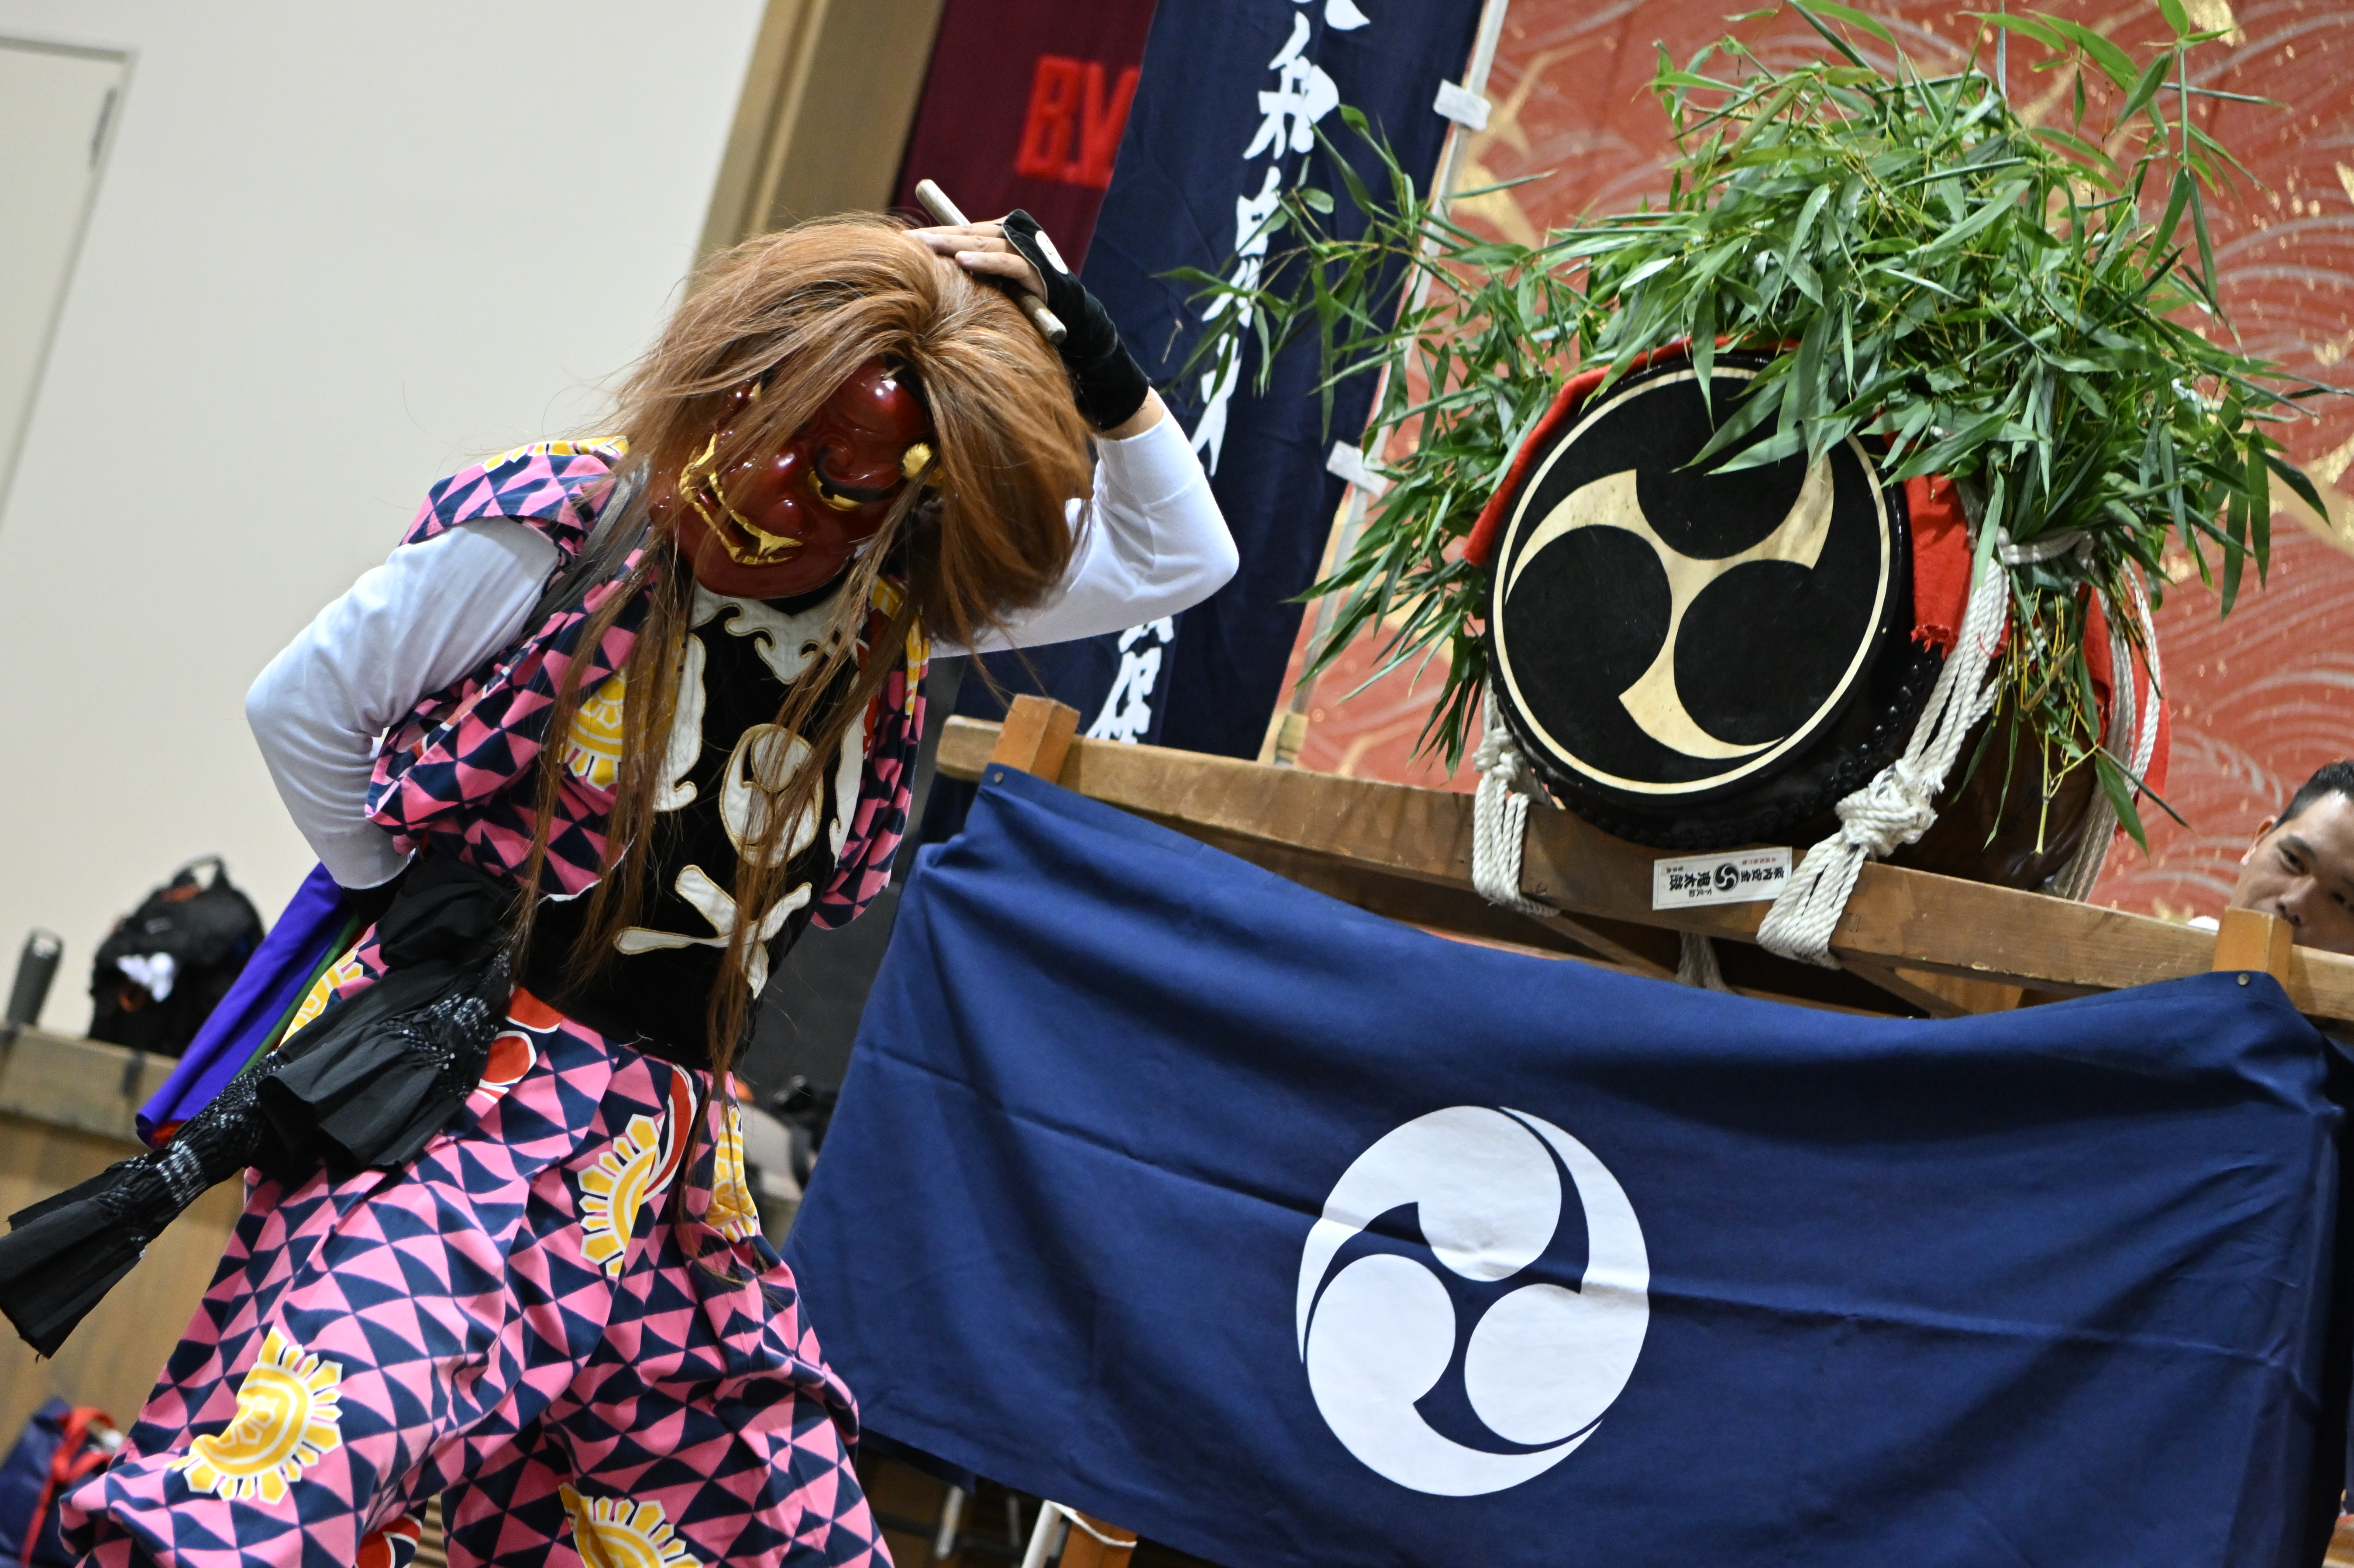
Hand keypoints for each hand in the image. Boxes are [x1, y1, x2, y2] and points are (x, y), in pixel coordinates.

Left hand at [907, 221, 1045, 301]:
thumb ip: (972, 265)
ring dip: (952, 244)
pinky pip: (1006, 264)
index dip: (934, 233)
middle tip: (907, 239)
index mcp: (1000, 232)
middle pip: (967, 232)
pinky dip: (984, 262)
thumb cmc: (1026, 294)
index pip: (961, 229)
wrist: (1070, 312)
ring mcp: (1025, 250)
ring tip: (925, 245)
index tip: (905, 240)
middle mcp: (1012, 234)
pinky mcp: (1035, 270)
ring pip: (983, 243)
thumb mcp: (994, 277)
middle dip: (936, 235)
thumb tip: (933, 265)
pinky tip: (962, 261)